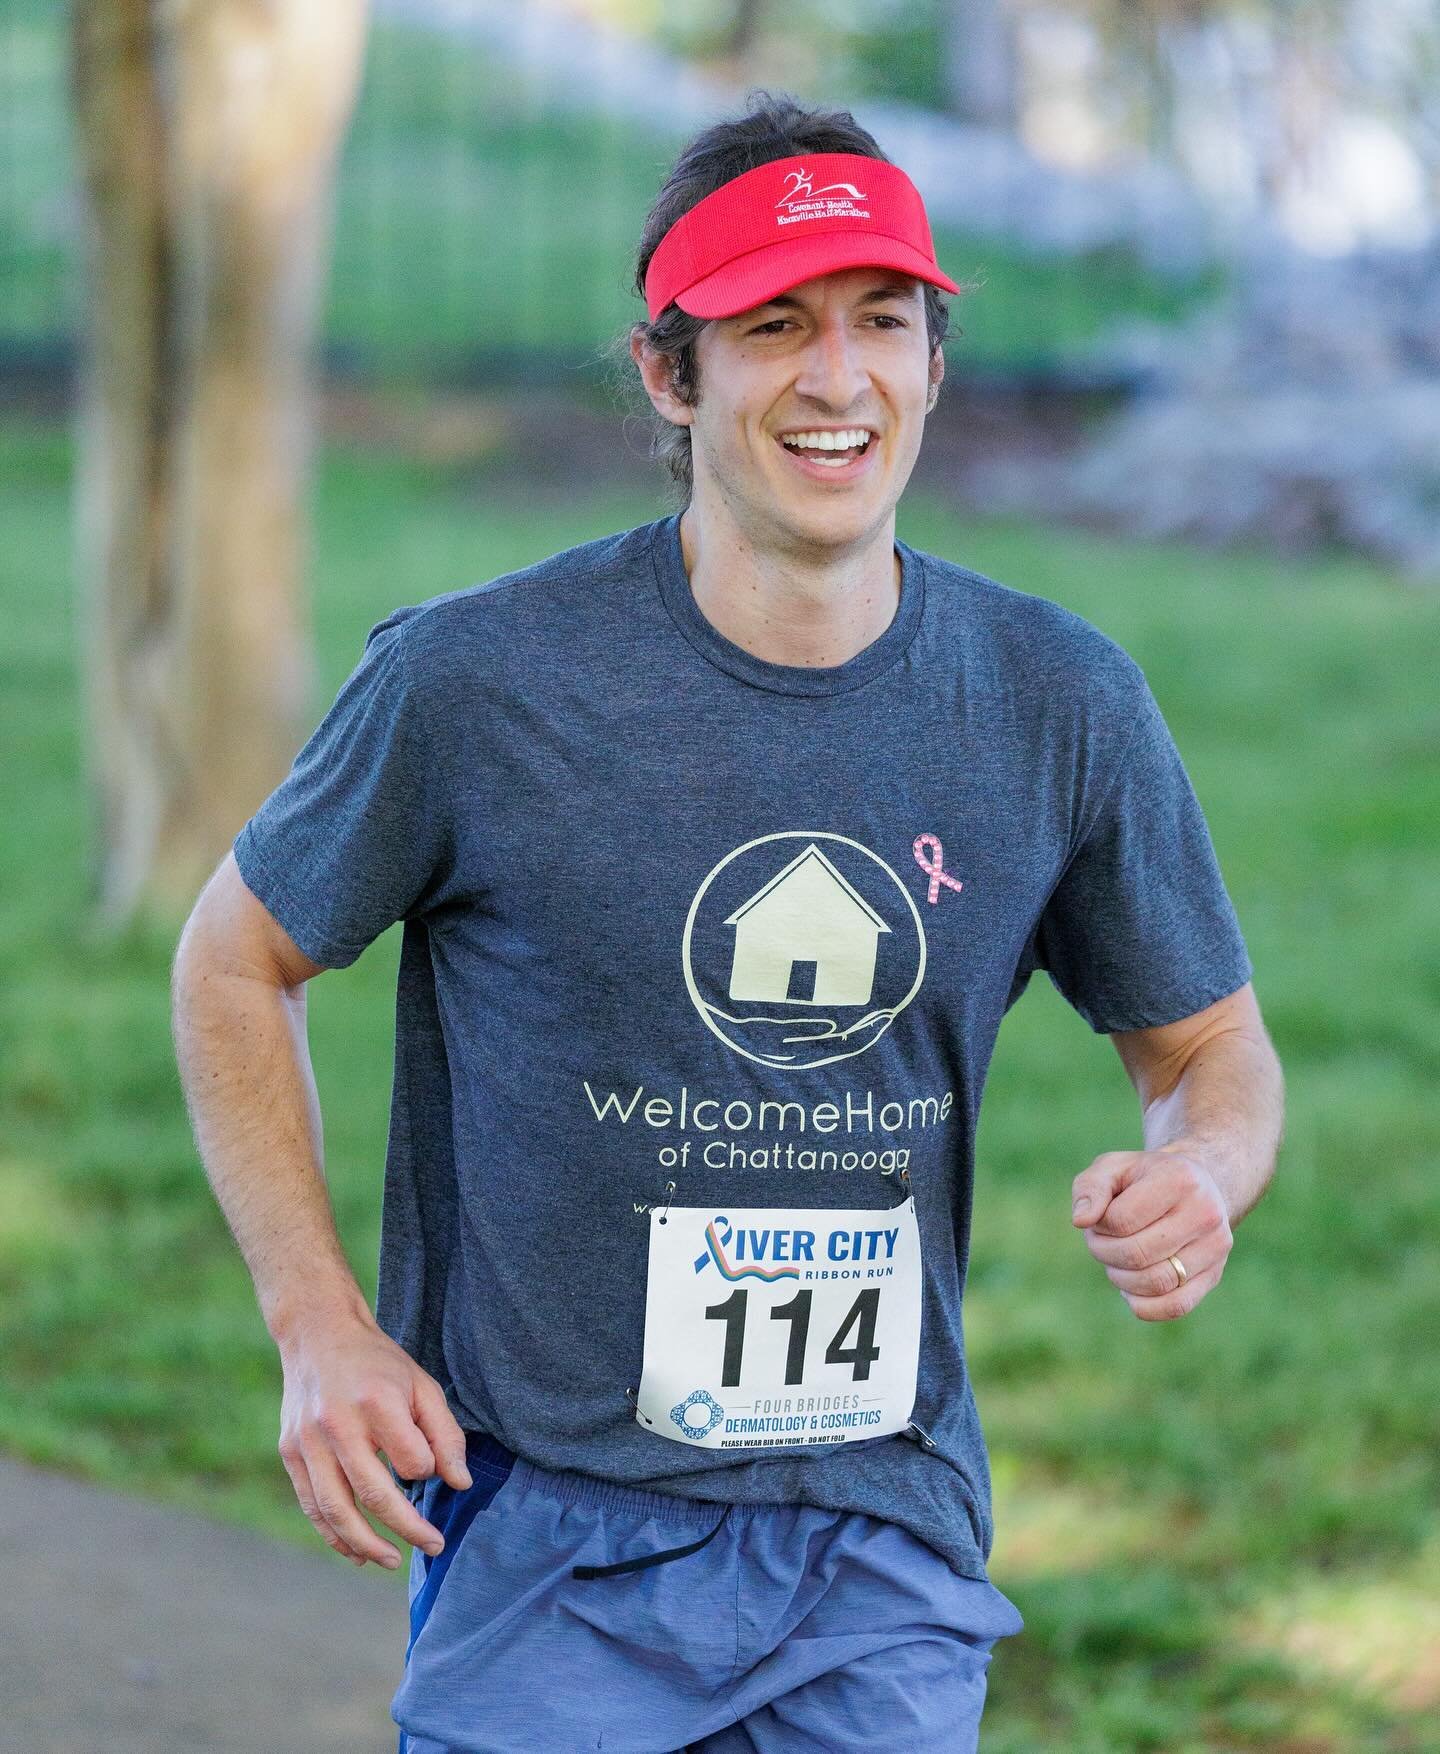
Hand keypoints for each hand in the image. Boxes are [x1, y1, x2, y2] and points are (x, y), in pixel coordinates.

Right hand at [276, 1309, 473, 1567]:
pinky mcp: (290, 1452)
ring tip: (392, 1561)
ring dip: (366, 1544)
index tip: (431, 1468)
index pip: (411, 1460)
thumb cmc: (378, 1364)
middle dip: (407, 1528)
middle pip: (373, 1494)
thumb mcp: (421, 1385)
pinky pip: (312, 1505)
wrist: (318, 1335)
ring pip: (336, 1510)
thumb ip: (445, 1434)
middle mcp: (338, 1424)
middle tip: (433, 1546)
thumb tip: (460, 1484)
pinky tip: (355, 1552)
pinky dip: (333, 1534)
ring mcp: (308, 1441)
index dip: (427, 1471)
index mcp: (376, 1402)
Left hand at [1070, 1146, 1232, 1321]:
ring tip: (1116, 1261)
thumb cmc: (1143, 1178)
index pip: (1122, 1220)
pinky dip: (1143, 1305)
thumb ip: (1090, 1188)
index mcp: (1179, 1178)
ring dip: (1120, 1279)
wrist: (1194, 1185)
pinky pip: (1175, 1306)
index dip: (1099, 1225)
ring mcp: (1215, 1247)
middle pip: (1137, 1254)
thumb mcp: (1112, 1168)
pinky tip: (1131, 1287)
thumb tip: (1081, 1221)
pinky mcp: (1214, 1274)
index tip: (1100, 1218)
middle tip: (1100, 1241)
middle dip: (1104, 1252)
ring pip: (1155, 1283)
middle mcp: (1205, 1212)